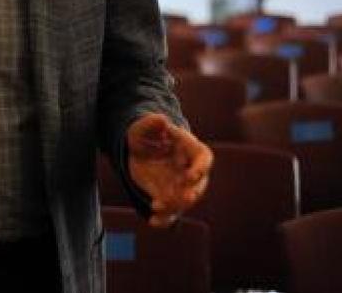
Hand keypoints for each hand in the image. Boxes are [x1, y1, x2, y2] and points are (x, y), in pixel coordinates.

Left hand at [127, 113, 212, 227]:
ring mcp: (181, 186)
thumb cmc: (146, 134)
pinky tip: (153, 221)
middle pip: (197, 185)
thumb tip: (161, 119)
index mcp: (190, 149)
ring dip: (174, 206)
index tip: (191, 175)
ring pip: (184, 201)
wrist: (138, 150)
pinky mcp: (168, 198)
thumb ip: (152, 124)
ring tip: (157, 207)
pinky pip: (171, 212)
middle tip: (184, 198)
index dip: (201, 168)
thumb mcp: (143, 127)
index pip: (204, 159)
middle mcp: (190, 171)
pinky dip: (164, 219)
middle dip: (191, 193)